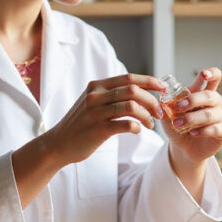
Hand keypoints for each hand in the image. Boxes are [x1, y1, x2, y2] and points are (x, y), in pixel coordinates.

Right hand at [42, 73, 165, 165]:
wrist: (58, 144)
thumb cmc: (80, 124)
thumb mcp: (92, 102)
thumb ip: (111, 94)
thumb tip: (139, 91)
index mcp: (97, 86)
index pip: (129, 78)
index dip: (149, 81)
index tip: (163, 88)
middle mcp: (96, 96)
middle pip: (133, 90)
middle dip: (151, 100)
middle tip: (158, 112)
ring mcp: (95, 112)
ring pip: (131, 107)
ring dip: (146, 116)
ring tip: (150, 124)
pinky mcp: (97, 130)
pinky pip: (125, 124)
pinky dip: (136, 127)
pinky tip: (137, 130)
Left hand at [162, 68, 221, 162]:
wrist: (183, 147)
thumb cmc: (178, 127)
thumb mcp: (168, 114)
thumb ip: (166, 104)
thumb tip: (162, 94)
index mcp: (203, 93)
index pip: (214, 78)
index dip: (212, 73)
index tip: (204, 74)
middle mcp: (215, 103)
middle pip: (211, 95)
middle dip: (193, 100)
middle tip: (178, 107)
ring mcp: (221, 116)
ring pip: (211, 113)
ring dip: (192, 118)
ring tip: (178, 124)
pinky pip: (216, 128)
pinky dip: (203, 130)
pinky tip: (193, 133)